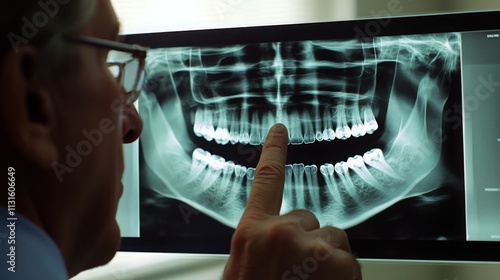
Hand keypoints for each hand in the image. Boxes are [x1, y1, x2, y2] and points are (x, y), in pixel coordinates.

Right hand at [223, 123, 361, 279]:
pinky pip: (350, 260)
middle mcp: (281, 233)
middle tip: (296, 271)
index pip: (265, 180)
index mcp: (251, 233)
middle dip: (307, 240)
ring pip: (332, 239)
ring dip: (326, 259)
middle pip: (307, 218)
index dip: (273, 151)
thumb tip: (265, 239)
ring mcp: (313, 248)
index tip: (280, 129)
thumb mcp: (242, 266)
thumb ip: (256, 243)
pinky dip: (342, 275)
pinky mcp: (340, 263)